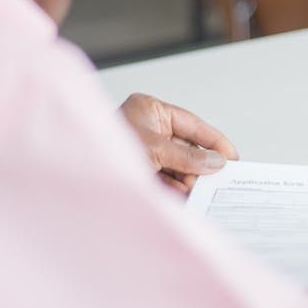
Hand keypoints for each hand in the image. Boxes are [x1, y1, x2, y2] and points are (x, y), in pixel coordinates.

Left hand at [119, 93, 238, 194]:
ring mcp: (142, 149)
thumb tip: (216, 162)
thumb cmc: (108, 150)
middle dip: (198, 165)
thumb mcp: (155, 150)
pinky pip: (164, 178)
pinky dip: (174, 188)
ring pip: (177, 165)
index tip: (231, 156)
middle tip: (215, 180)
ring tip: (196, 192)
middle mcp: (147, 127)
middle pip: (186, 147)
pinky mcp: (138, 169)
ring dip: (186, 180)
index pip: (191, 124)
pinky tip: (182, 196)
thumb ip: (187, 156)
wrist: (75, 180)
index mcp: (150, 110)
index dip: (213, 140)